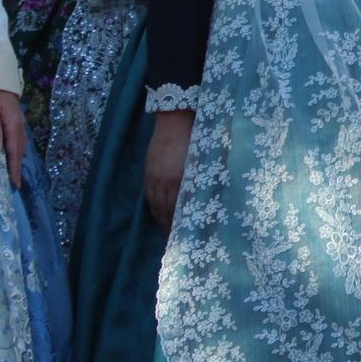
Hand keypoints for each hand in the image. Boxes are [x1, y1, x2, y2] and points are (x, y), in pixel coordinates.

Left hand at [0, 88, 25, 188]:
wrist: (1, 80)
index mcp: (13, 125)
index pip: (13, 151)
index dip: (14, 168)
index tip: (15, 183)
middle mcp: (20, 126)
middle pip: (20, 151)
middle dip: (17, 167)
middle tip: (15, 183)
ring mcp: (20, 123)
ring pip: (21, 146)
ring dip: (18, 160)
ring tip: (14, 173)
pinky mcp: (18, 121)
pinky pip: (20, 140)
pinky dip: (18, 151)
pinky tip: (14, 154)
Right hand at [144, 110, 193, 230]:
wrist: (175, 119)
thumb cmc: (198, 137)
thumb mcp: (205, 159)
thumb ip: (205, 179)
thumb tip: (212, 197)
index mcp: (183, 178)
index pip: (182, 209)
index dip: (185, 224)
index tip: (192, 236)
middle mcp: (166, 181)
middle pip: (168, 211)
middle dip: (173, 228)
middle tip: (181, 242)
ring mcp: (155, 178)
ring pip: (156, 207)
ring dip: (162, 222)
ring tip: (169, 234)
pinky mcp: (148, 173)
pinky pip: (149, 198)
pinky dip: (154, 210)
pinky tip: (158, 217)